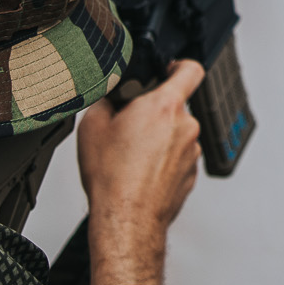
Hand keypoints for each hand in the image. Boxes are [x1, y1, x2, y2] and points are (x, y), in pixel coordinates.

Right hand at [78, 58, 204, 284]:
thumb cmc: (112, 178)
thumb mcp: (92, 125)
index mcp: (165, 106)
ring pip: (175, 133)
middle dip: (154, 111)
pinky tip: (139, 172)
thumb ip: (108, 99)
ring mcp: (191, 151)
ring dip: (158, 138)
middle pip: (175, 105)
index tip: (168, 69)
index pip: (190, 69)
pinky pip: (177, 157)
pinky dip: (162, 160)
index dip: (179, 65)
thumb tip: (112, 96)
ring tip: (130, 155)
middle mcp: (185, 126)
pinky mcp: (190, 174)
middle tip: (129, 125)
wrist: (126, 219)